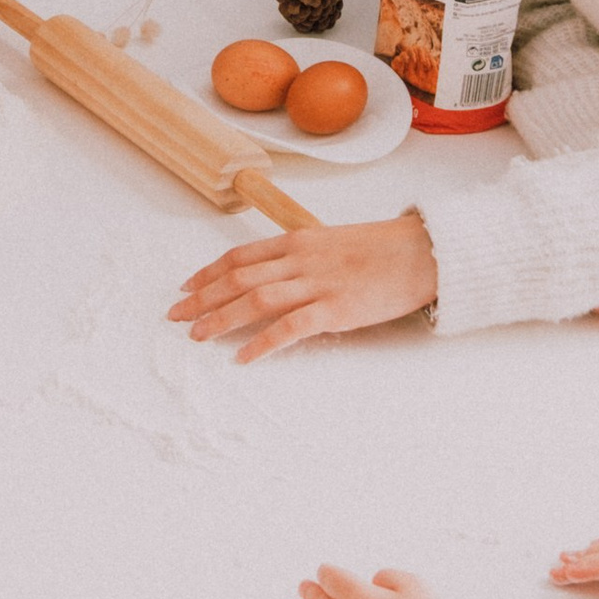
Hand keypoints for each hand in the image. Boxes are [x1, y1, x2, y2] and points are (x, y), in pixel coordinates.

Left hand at [169, 211, 436, 363]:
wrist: (424, 252)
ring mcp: (317, 284)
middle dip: (203, 297)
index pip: (241, 256)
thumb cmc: (383, 249)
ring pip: (256, 299)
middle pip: (239, 277)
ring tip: (197, 335)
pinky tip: (242, 358)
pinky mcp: (336, 310)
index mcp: (298, 240)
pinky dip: (262, 343)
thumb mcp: (335, 242)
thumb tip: (278, 272)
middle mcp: (301, 260)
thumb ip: (305, 256)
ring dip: (221, 318)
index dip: (209, 272)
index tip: (186, 287)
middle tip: (175, 315)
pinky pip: (290, 328)